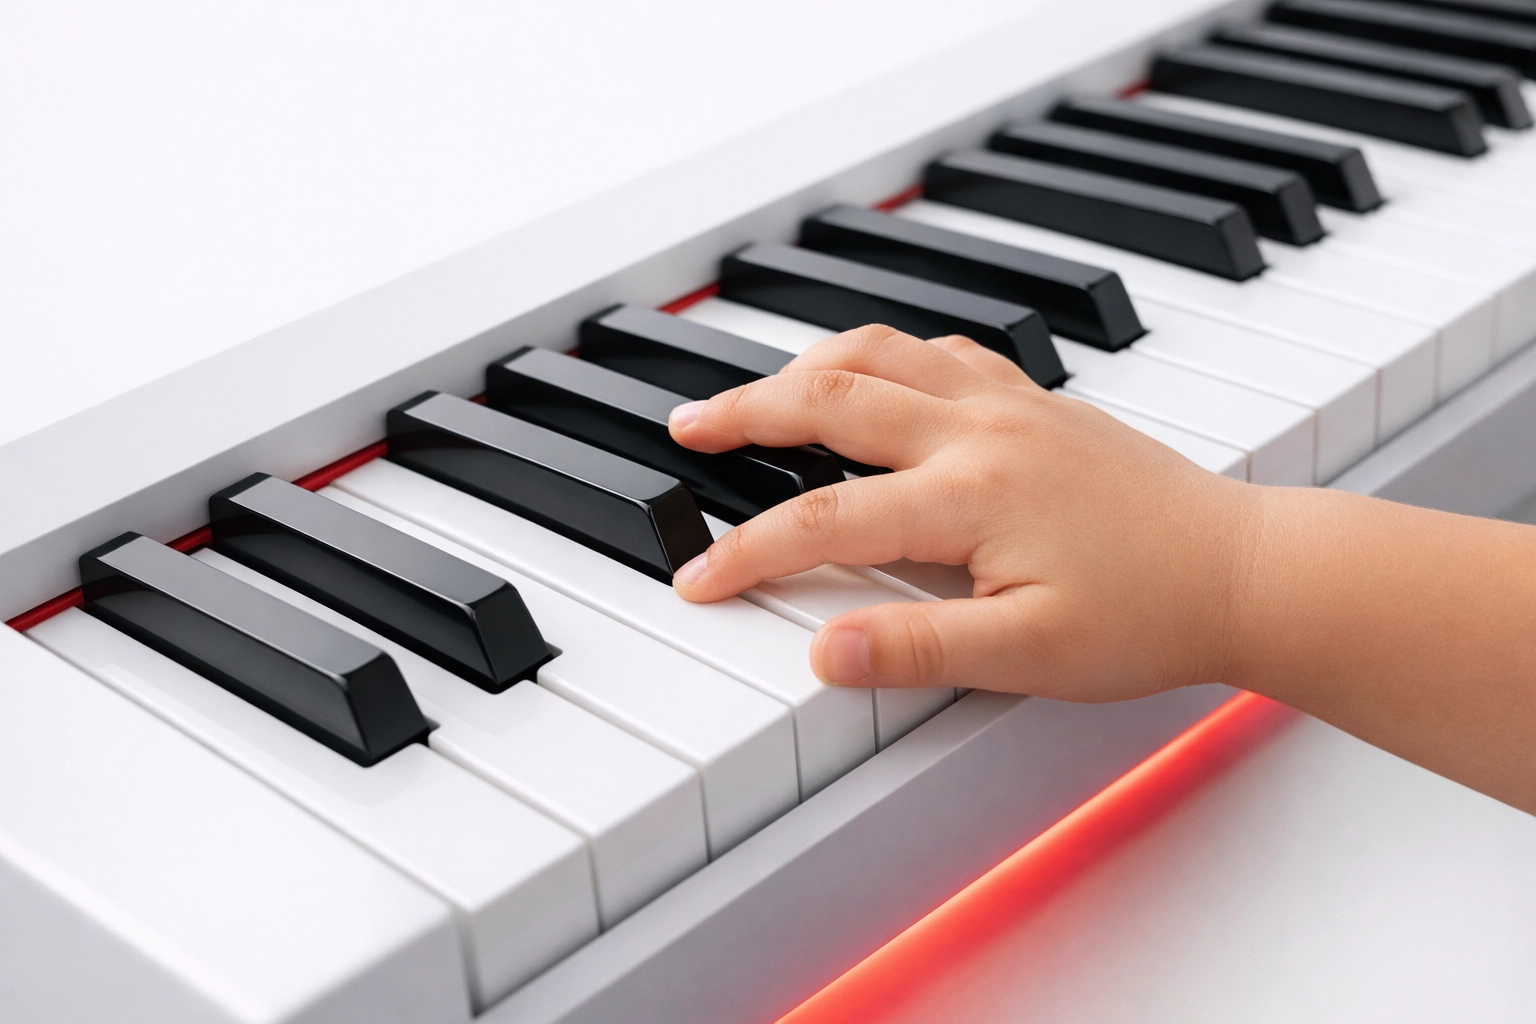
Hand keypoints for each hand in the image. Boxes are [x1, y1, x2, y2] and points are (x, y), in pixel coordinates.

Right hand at [666, 324, 1259, 700]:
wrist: (1245, 568)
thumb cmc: (1151, 612)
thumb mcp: (1032, 655)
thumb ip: (920, 647)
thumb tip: (825, 652)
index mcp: (970, 494)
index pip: (824, 520)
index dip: (748, 553)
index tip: (697, 578)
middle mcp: (980, 430)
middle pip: (832, 397)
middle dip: (745, 410)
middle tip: (687, 426)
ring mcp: (1010, 404)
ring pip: (883, 351)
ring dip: (808, 363)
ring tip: (760, 391)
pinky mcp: (1035, 401)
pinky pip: (940, 349)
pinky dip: (884, 352)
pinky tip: (873, 373)